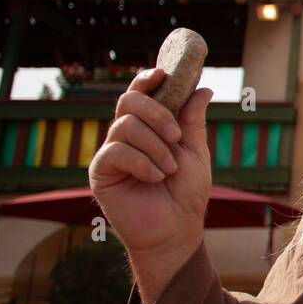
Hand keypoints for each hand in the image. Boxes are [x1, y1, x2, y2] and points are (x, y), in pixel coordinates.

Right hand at [89, 68, 212, 302]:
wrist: (176, 229)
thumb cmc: (186, 194)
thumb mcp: (195, 152)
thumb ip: (193, 121)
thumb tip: (202, 88)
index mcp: (148, 127)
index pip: (140, 92)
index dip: (147, 79)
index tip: (163, 73)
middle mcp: (126, 135)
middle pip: (128, 101)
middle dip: (157, 113)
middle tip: (176, 136)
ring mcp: (111, 153)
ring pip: (126, 125)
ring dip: (155, 146)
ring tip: (169, 169)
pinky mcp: (100, 172)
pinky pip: (116, 151)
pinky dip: (142, 162)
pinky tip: (155, 178)